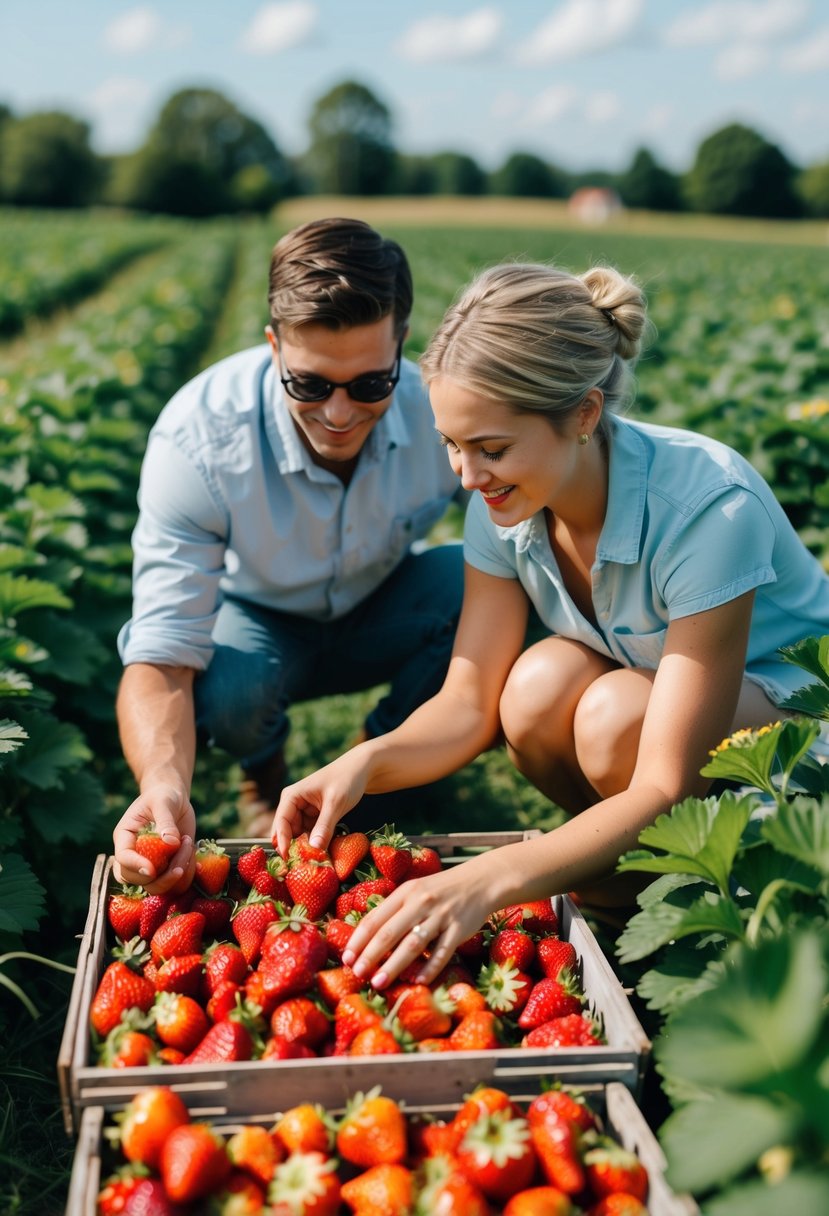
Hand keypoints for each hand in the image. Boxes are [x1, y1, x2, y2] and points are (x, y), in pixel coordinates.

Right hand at [113, 782, 195, 893]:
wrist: (173, 799)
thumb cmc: (162, 796)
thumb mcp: (162, 802)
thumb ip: (165, 821)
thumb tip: (171, 843)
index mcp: (125, 838)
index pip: (123, 859)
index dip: (135, 867)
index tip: (152, 868)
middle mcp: (134, 855)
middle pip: (137, 880)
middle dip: (161, 874)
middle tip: (183, 848)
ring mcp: (150, 864)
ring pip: (156, 887)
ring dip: (176, 875)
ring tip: (189, 845)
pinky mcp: (167, 868)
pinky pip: (174, 885)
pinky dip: (187, 875)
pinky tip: (194, 855)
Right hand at [272, 753, 370, 856]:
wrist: (361, 769)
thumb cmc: (347, 779)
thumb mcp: (336, 803)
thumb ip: (324, 826)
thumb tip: (314, 849)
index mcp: (291, 796)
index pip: (281, 823)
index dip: (283, 843)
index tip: (289, 861)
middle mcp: (293, 805)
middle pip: (287, 833)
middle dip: (295, 848)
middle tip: (304, 866)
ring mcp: (303, 812)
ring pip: (299, 837)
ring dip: (306, 849)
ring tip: (316, 862)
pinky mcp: (314, 818)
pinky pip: (310, 835)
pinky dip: (316, 844)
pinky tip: (324, 853)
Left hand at [341, 861, 496, 989]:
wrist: (479, 882)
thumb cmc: (440, 890)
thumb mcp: (415, 892)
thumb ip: (394, 910)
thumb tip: (366, 937)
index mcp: (405, 892)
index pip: (375, 918)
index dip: (358, 939)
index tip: (346, 958)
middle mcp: (421, 902)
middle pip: (390, 932)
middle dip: (370, 955)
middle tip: (357, 974)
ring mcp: (441, 916)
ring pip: (413, 944)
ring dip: (394, 965)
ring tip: (379, 982)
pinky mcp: (459, 929)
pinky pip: (442, 952)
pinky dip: (430, 968)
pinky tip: (418, 981)